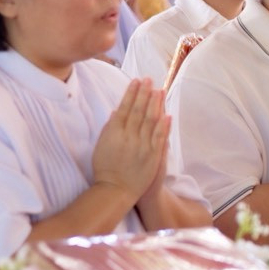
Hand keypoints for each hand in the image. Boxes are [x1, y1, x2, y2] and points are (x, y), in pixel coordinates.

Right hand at [91, 79, 168, 202]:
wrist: (116, 189)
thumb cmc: (105, 167)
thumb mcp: (102, 145)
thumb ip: (109, 128)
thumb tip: (116, 112)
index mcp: (114, 132)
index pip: (124, 107)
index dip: (131, 93)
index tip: (136, 81)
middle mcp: (128, 136)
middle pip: (138, 110)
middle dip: (144, 93)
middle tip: (148, 79)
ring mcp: (142, 145)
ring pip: (150, 120)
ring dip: (155, 104)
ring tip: (158, 90)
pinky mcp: (152, 155)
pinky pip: (159, 136)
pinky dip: (163, 125)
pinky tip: (166, 113)